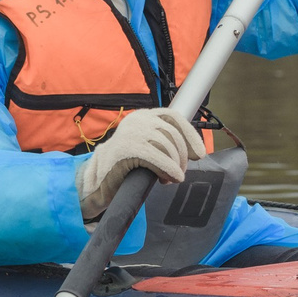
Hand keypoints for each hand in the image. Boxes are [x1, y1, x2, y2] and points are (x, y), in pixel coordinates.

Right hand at [75, 109, 201, 218]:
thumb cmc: (126, 166)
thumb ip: (167, 144)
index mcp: (143, 116)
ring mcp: (131, 132)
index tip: (199, 154)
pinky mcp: (127, 148)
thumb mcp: (149, 148)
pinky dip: (168, 169)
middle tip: (178, 174)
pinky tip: (170, 179)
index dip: (190, 135)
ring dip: (174, 165)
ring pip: (167, 145)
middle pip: (173, 134)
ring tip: (169, 179)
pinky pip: (157, 157)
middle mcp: (138, 120)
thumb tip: (197, 152)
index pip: (174, 117)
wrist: (98, 180)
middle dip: (181, 157)